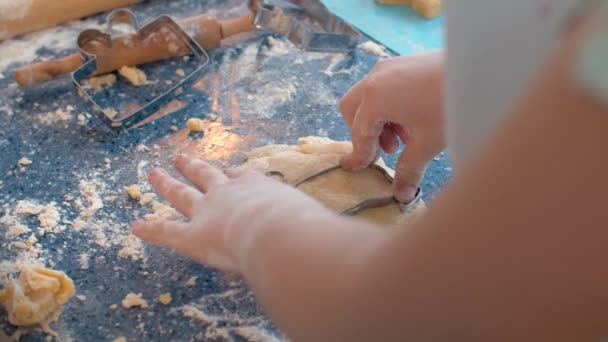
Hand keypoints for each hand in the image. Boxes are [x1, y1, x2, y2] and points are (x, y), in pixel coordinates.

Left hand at [131, 154, 329, 271]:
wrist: (280, 233)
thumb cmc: (303, 226)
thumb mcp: (308, 218)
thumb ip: (307, 225)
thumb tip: (323, 240)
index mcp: (258, 187)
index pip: (240, 178)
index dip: (231, 175)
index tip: (226, 171)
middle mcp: (229, 193)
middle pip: (206, 176)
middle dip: (193, 166)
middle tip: (181, 156)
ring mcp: (207, 211)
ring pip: (181, 194)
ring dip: (166, 184)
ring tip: (152, 172)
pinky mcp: (192, 235)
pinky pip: (167, 231)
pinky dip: (151, 229)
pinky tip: (135, 226)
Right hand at [339, 51, 444, 201]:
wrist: (482, 69)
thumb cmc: (450, 104)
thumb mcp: (428, 142)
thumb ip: (409, 169)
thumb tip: (401, 195)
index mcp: (375, 98)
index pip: (359, 133)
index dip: (360, 154)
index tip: (358, 168)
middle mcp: (376, 78)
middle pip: (353, 109)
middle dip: (364, 134)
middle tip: (385, 152)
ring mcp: (390, 66)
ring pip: (369, 97)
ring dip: (378, 121)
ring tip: (404, 139)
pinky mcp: (405, 63)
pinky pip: (385, 87)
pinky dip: (390, 106)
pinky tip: (414, 120)